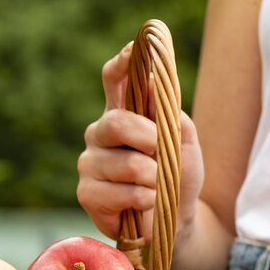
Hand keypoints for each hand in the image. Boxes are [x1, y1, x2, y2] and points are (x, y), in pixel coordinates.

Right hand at [77, 42, 203, 240]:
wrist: (176, 220)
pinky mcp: (86, 193)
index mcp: (122, 114)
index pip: (115, 80)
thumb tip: (154, 85)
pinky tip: (144, 204)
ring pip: (124, 163)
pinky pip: (121, 191)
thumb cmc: (177, 176)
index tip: (134, 49)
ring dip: (153, 178)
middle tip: (162, 152)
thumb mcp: (183, 140)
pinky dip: (143, 199)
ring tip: (157, 187)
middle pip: (116, 122)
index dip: (122, 64)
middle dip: (148, 138)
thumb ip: (169, 115)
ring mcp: (89, 163)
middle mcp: (100, 134)